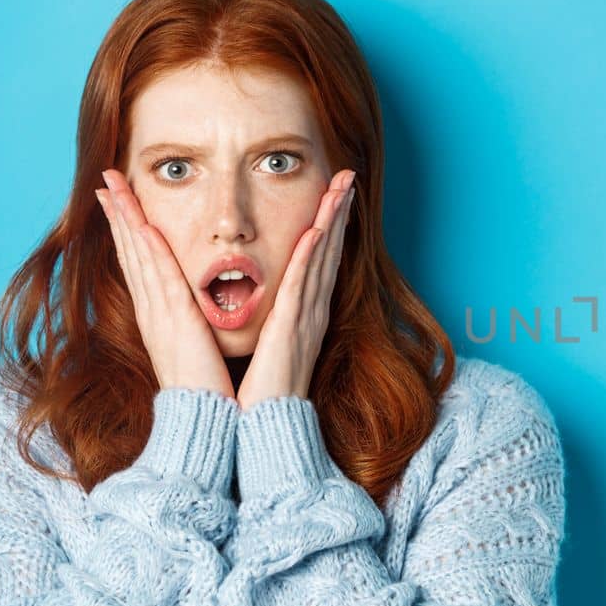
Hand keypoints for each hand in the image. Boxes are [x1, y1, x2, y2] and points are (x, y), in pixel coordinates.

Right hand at [94, 168, 235, 398]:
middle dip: (118, 213)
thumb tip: (191, 310)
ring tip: (113, 187)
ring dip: (127, 219)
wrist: (204, 419)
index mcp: (159, 315)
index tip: (117, 200)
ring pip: (139, 256)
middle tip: (105, 180)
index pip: (140, 262)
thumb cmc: (206, 387)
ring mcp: (159, 314)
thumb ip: (191, 323)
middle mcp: (152, 310)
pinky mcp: (175, 321)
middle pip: (131, 251)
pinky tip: (143, 225)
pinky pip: (161, 278)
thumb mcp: (196, 345)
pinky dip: (150, 250)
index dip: (127, 229)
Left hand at [235, 169, 358, 411]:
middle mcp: (311, 312)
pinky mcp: (292, 330)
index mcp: (302, 314)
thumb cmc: (259, 393)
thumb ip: (271, 322)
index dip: (329, 225)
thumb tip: (263, 304)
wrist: (263, 428)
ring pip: (321, 260)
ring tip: (341, 189)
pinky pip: (303, 287)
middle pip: (329, 252)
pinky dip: (312, 258)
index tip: (333, 195)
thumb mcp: (266, 347)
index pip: (318, 260)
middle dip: (338, 212)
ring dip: (332, 222)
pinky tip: (317, 232)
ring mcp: (305, 320)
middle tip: (347, 177)